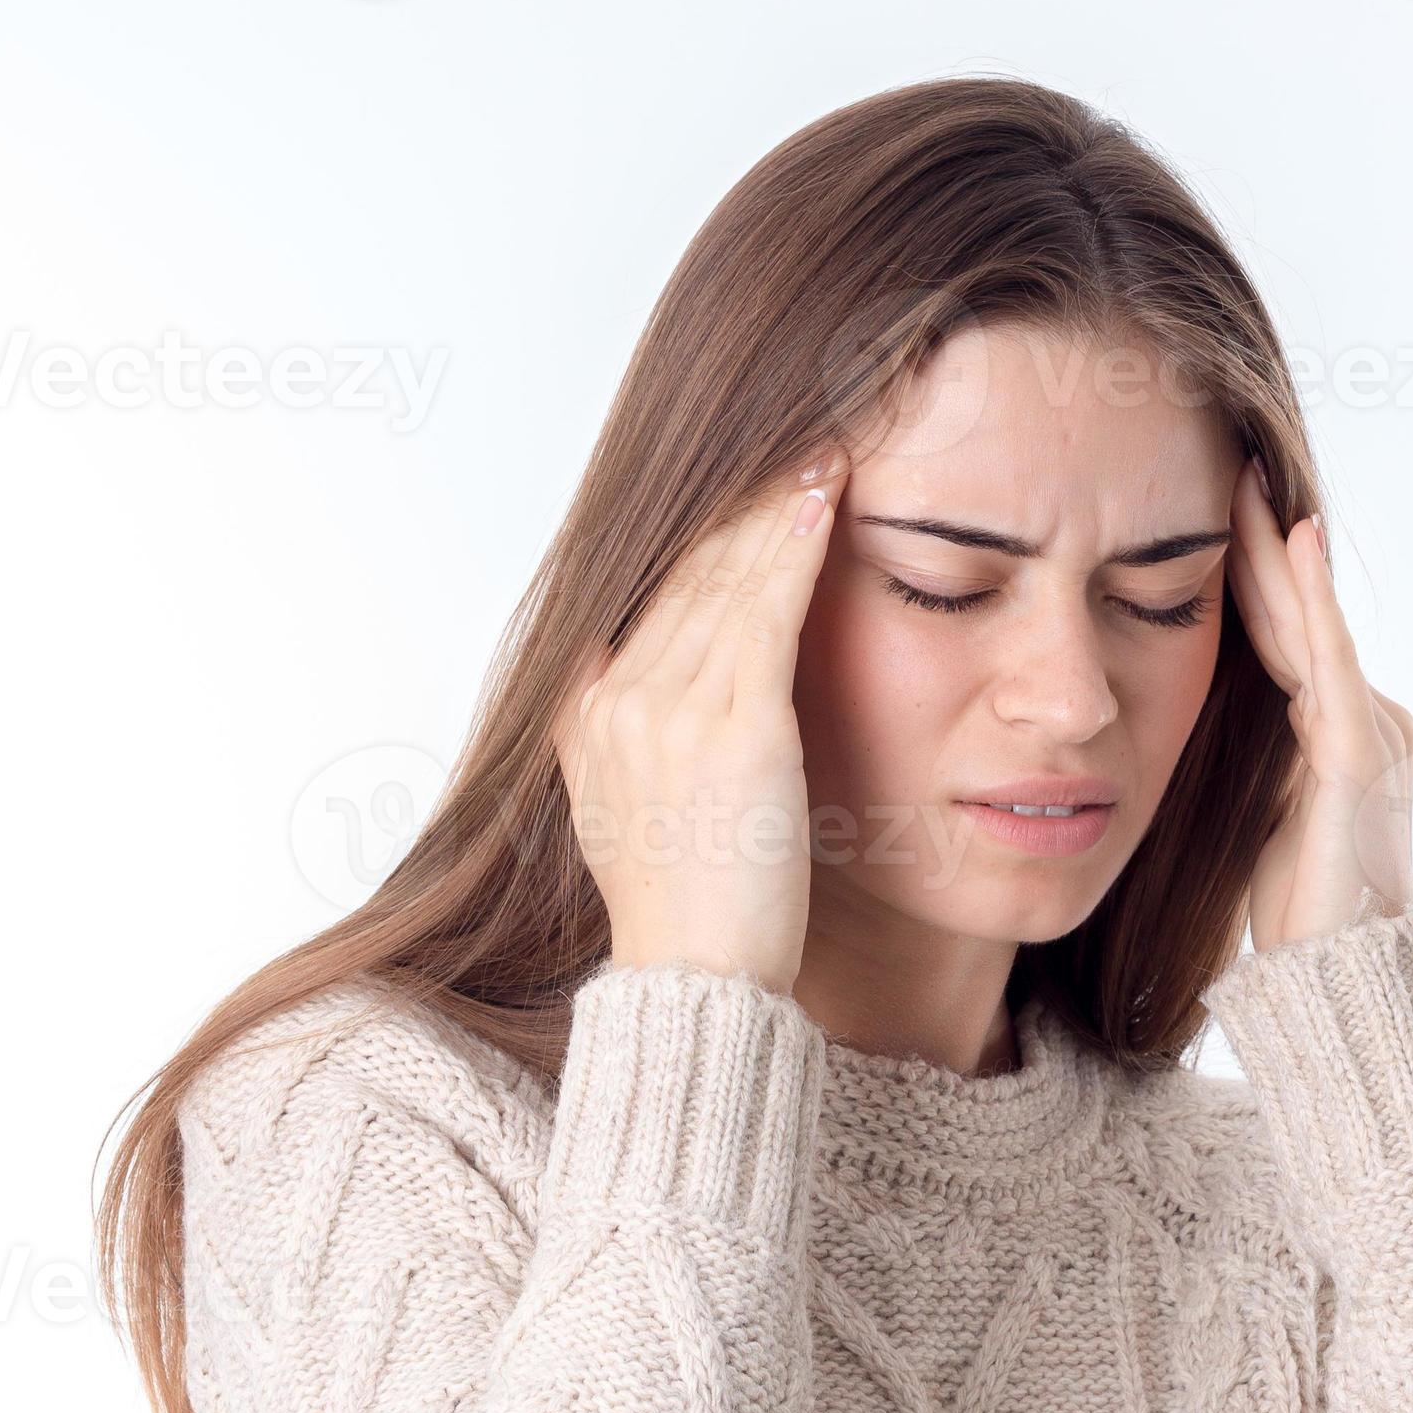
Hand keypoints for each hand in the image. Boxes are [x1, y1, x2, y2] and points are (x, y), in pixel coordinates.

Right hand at [552, 451, 850, 993]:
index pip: (657, 593)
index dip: (708, 530)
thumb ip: (620, 741)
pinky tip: (822, 496)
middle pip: (689, 569)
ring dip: (777, 501)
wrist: (697, 980)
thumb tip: (622, 677)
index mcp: (590, 716)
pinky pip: (768, 610)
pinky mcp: (735, 728)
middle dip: (744, 498)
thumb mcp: (621, 814)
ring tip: (821, 444)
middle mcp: (620, 699)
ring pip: (728, 575)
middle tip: (795, 432)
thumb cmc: (687, 914)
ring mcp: (672, 709)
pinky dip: (794, 545)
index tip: (751, 478)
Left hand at [1222, 454, 1412, 952]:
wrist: (1340, 982)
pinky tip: (1298, 544)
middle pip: (1298, 621)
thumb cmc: (1296, 916)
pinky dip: (1313, 602)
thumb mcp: (1257, 815)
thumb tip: (1206, 714)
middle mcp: (1366, 723)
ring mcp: (1370, 737)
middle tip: (1233, 464)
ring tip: (1253, 486)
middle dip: (1263, 546)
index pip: (1286, 640)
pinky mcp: (1357, 759)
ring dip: (1281, 555)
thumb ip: (1252, 756)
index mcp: (1338, 736)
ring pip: (1314, 630)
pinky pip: (1331, 663)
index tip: (1220, 509)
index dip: (1255, 576)